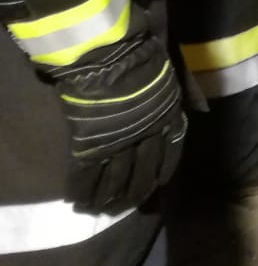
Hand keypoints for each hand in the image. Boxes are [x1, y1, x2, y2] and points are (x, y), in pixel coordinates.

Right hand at [56, 31, 186, 211]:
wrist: (111, 56)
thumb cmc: (140, 56)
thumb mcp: (165, 72)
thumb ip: (165, 90)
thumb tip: (171, 93)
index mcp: (167, 116)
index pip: (171, 152)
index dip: (165, 169)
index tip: (160, 183)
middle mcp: (148, 136)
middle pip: (145, 172)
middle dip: (137, 192)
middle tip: (129, 205)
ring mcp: (119, 143)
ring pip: (117, 180)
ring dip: (109, 198)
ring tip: (102, 209)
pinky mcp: (91, 145)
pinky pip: (86, 175)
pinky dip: (82, 190)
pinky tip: (78, 202)